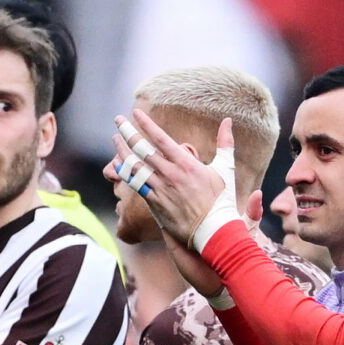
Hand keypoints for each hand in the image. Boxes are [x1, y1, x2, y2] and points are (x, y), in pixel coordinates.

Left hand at [109, 111, 238, 252]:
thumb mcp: (225, 169)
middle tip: (118, 120)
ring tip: (116, 138)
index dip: (146, 124)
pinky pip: (135, 185)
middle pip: (142, 149)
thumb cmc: (221, 201)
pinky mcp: (155, 203)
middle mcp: (170, 174)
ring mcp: (161, 189)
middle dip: (128, 132)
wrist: (214, 232)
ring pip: (135, 166)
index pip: (160, 138)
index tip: (136, 112)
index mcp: (186, 163)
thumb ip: (225, 143)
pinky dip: (125, 173)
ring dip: (122, 150)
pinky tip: (118, 164)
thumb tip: (228, 121)